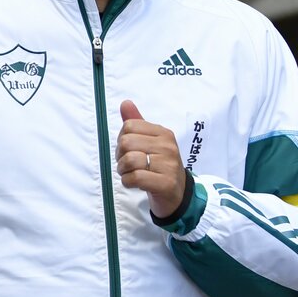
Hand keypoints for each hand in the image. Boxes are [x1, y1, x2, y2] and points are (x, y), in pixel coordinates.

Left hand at [116, 101, 186, 219]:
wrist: (177, 193)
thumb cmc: (159, 165)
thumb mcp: (149, 142)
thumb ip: (136, 123)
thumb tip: (125, 103)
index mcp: (163, 133)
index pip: (129, 127)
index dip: (121, 140)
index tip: (128, 150)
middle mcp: (167, 146)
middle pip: (126, 143)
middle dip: (120, 156)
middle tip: (127, 165)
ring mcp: (168, 165)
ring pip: (129, 160)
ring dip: (123, 171)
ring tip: (130, 173)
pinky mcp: (165, 182)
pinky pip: (135, 177)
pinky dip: (128, 182)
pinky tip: (134, 183)